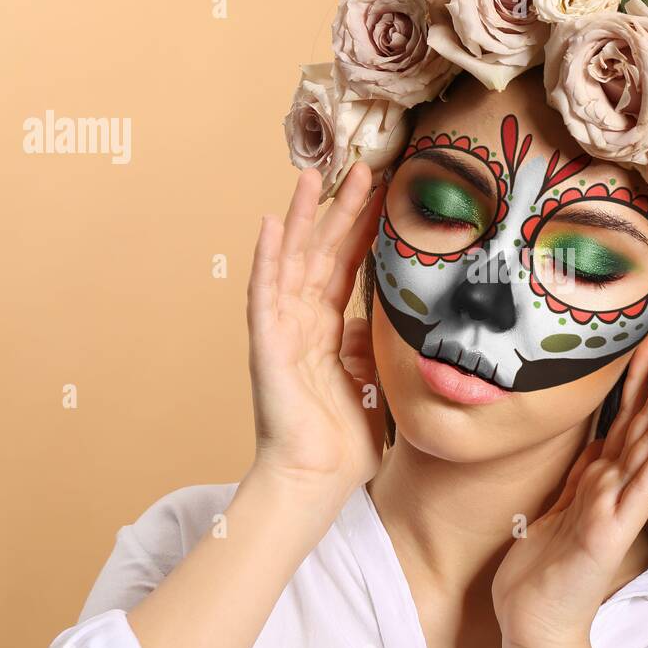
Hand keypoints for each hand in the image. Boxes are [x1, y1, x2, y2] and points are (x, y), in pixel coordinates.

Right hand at [246, 163, 385, 490]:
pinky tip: (271, 226)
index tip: (382, 193)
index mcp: (328, 330)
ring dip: (302, 217)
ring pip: (292, 262)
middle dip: (341, 210)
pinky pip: (265, 295)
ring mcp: (281, 331)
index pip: (347, 267)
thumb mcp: (372, 383)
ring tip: (311, 175)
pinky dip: (267, 260)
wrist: (318, 481)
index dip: (362, 230)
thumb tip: (378, 320)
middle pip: (322, 253)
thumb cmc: (343, 441)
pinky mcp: (266, 346)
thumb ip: (373, 347)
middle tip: (362, 167)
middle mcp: (302, 322)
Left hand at [491, 331, 647, 647]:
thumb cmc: (546, 566)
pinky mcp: (610, 531)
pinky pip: (637, 488)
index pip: (629, 415)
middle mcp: (617, 486)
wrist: (534, 619)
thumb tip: (601, 439)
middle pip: (646, 420)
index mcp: (604, 476)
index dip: (643, 375)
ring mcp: (617, 507)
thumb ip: (586, 471)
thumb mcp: (564, 503)